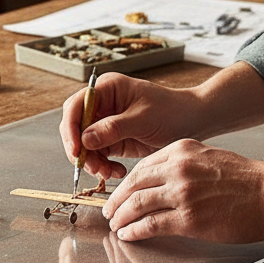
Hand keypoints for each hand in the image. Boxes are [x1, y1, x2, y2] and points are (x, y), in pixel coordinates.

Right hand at [59, 73, 199, 180]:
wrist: (192, 122)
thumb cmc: (172, 111)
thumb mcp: (143, 119)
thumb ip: (112, 128)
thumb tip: (84, 139)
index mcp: (106, 89)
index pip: (76, 106)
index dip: (71, 128)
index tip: (77, 149)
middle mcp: (101, 105)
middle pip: (75, 128)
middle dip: (81, 150)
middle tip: (93, 168)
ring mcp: (105, 123)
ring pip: (84, 146)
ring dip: (92, 162)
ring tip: (109, 173)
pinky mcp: (111, 140)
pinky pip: (97, 155)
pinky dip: (103, 166)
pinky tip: (117, 171)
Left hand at [101, 142, 263, 243]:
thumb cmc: (247, 179)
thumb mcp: (210, 157)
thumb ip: (183, 163)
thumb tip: (160, 179)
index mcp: (181, 151)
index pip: (141, 167)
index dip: (125, 182)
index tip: (118, 193)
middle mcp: (177, 169)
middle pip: (132, 184)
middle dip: (115, 200)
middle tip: (108, 211)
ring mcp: (181, 194)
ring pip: (136, 205)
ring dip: (120, 217)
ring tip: (115, 226)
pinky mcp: (188, 219)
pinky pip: (150, 224)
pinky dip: (134, 231)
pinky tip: (128, 235)